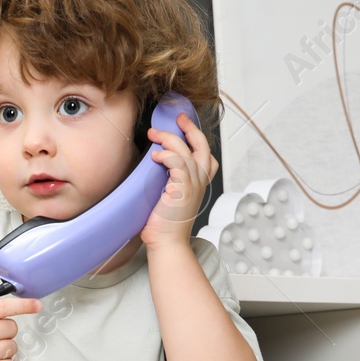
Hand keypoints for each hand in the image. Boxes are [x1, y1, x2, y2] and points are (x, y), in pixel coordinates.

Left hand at [141, 111, 217, 250]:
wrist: (166, 242)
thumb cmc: (164, 223)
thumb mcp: (171, 195)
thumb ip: (171, 178)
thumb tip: (156, 160)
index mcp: (199, 183)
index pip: (207, 155)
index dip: (197, 138)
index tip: (184, 125)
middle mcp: (199, 181)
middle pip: (202, 146)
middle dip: (190, 128)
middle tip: (177, 118)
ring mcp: (193, 185)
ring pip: (185, 150)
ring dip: (169, 138)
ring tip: (153, 135)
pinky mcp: (182, 189)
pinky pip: (178, 162)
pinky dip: (167, 155)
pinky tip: (155, 156)